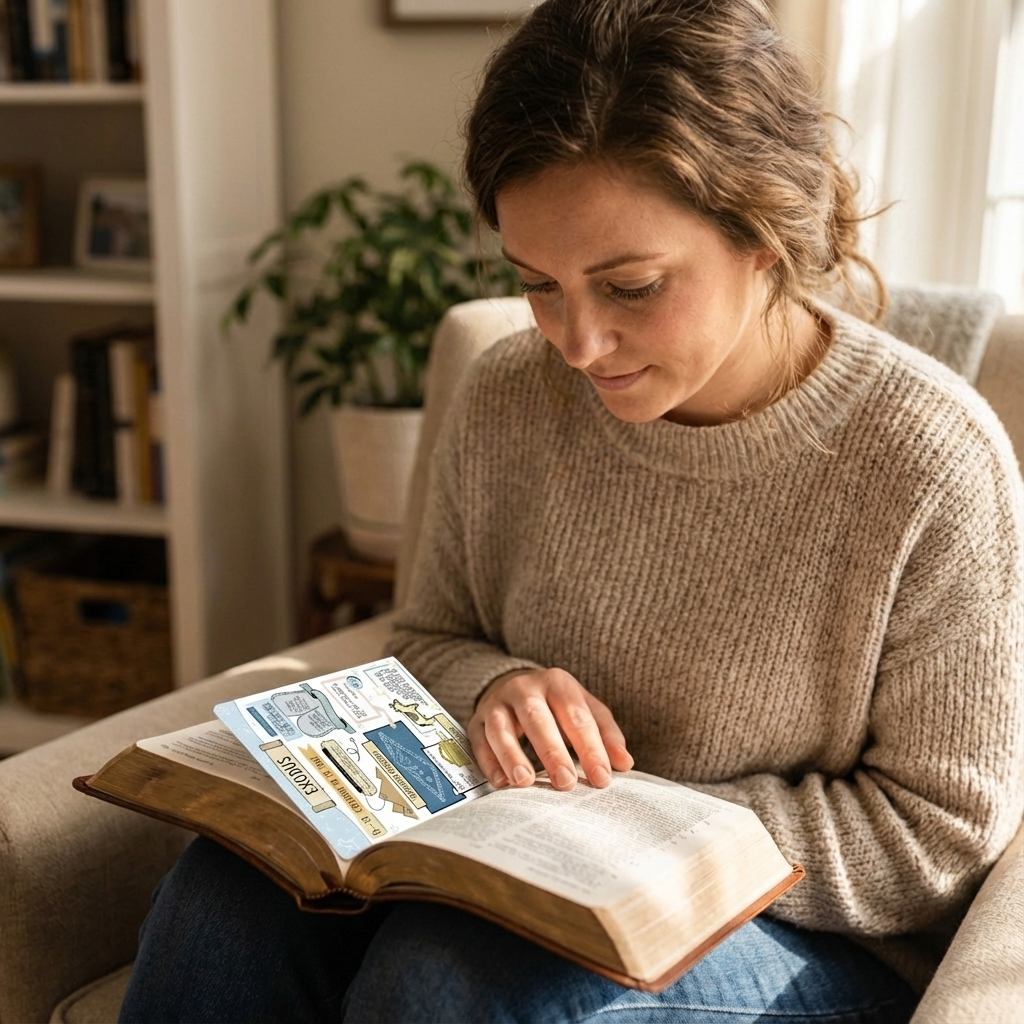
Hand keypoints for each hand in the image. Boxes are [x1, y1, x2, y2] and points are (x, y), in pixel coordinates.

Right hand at [468, 668, 633, 790]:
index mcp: (558, 683)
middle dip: (552, 751)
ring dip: (512, 755)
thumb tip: (624, 764)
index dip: (591, 748)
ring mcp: (497, 702)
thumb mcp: (585, 709)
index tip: (602, 778)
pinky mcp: (477, 719)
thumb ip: (605, 734)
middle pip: (537, 717)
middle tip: (566, 783)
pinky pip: (479, 739)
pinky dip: (489, 761)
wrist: (512, 685)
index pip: (576, 716)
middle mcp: (525, 688)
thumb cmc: (556, 706)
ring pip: (501, 726)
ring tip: (525, 782)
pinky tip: (501, 782)